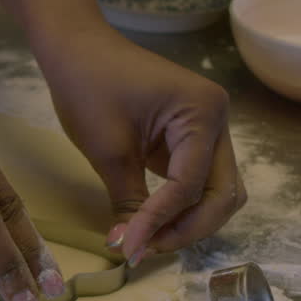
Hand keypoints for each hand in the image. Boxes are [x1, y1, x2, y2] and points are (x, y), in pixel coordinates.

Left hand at [40, 27, 244, 263]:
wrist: (77, 50)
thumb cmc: (89, 87)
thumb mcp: (108, 150)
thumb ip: (128, 202)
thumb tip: (130, 250)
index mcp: (202, 112)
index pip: (190, 184)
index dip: (161, 222)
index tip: (129, 249)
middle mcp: (218, 120)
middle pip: (222, 194)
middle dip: (188, 228)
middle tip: (145, 250)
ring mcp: (209, 130)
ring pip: (217, 192)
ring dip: (188, 222)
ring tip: (146, 240)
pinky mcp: (193, 140)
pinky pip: (199, 182)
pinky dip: (180, 207)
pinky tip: (150, 225)